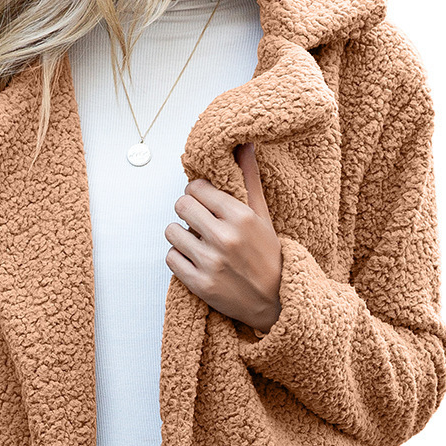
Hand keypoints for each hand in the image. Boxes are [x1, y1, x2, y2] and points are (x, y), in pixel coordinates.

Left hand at [164, 142, 282, 332]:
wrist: (275, 301)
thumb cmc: (269, 256)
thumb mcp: (262, 215)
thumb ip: (249, 179)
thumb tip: (244, 144)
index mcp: (241, 217)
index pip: (197, 188)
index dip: (197, 192)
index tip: (204, 200)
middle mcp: (224, 238)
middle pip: (181, 205)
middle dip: (187, 210)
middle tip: (198, 220)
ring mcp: (211, 263)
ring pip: (171, 232)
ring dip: (180, 235)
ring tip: (196, 241)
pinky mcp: (200, 284)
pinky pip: (171, 258)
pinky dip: (179, 257)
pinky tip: (194, 258)